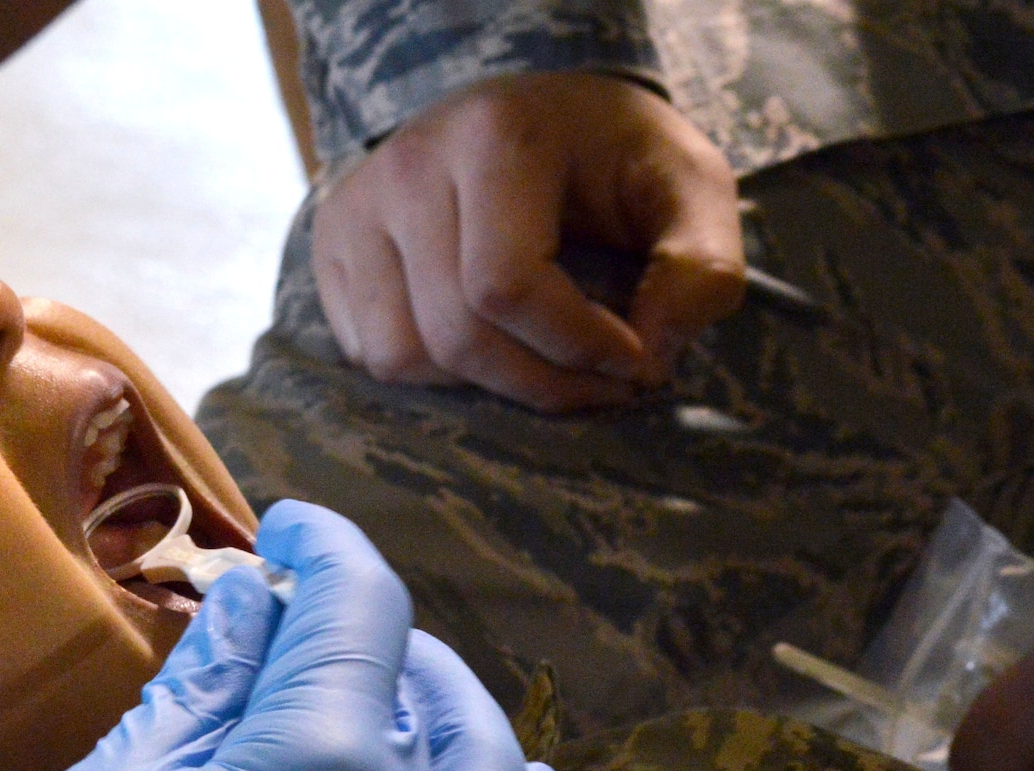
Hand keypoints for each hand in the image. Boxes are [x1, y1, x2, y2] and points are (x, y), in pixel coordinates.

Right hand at [0, 502, 578, 770]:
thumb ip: (200, 690)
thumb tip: (255, 604)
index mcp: (325, 759)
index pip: (359, 604)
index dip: (327, 546)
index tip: (290, 532)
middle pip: (428, 684)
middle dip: (373, 631)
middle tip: (310, 623)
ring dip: (450, 712)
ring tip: (398, 695)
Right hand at [313, 71, 742, 411]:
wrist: (535, 121)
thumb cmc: (616, 159)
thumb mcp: (691, 189)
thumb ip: (701, 267)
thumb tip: (650, 355)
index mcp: (494, 137)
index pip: (505, 287)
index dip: (575, 348)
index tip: (636, 363)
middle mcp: (408, 165)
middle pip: (454, 335)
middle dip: (539, 385)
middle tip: (601, 385)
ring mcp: (356, 206)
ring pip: (402, 357)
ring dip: (483, 386)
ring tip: (542, 362)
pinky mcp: (332, 247)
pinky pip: (370, 356)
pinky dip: (435, 375)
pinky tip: (486, 342)